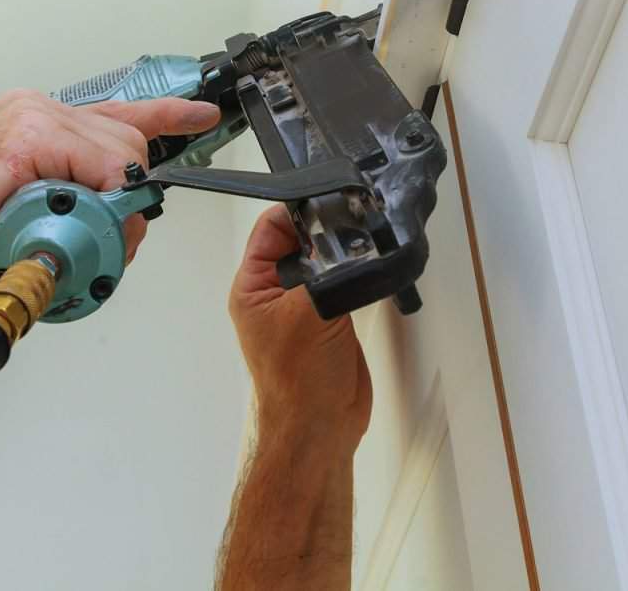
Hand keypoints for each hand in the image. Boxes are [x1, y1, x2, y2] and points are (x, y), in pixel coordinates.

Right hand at [0, 89, 219, 313]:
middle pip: (128, 143)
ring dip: (103, 208)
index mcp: (40, 124)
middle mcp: (36, 110)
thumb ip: (85, 210)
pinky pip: (96, 165)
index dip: (166, 117)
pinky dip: (91, 198)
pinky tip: (56, 214)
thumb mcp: (44, 221)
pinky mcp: (24, 135)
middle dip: (125, 196)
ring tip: (54, 232)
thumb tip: (129, 219)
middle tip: (92, 236)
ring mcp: (29, 116)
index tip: (200, 116)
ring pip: (118, 155)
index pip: (119, 113)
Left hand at [229, 206, 371, 449]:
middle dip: (327, 227)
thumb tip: (350, 243)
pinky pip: (344, 282)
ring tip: (368, 233)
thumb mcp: (307, 314)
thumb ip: (327, 272)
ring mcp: (304, 305)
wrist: (321, 428)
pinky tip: (374, 263)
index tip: (331, 199)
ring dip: (344, 251)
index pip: (271, 228)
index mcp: (253, 287)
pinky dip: (358, 271)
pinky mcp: (331, 318)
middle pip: (302, 240)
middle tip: (357, 213)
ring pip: (325, 261)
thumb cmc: (299, 381)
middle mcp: (276, 292)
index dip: (299, 209)